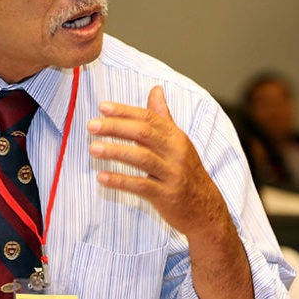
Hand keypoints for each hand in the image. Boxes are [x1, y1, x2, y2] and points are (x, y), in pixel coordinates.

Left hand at [87, 85, 228, 238]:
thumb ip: (163, 117)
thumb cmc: (186, 172)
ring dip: (115, 151)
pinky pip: (142, 185)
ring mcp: (173, 174)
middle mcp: (176, 152)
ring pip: (142, 158)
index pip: (148, 118)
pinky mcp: (167, 196)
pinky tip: (102, 177)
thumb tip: (155, 89)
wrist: (206, 209)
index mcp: (176, 137)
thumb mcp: (178, 142)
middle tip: (92, 125)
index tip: (102, 107)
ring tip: (93, 148)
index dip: (125, 111)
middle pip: (143, 133)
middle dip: (116, 127)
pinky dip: (120, 181)